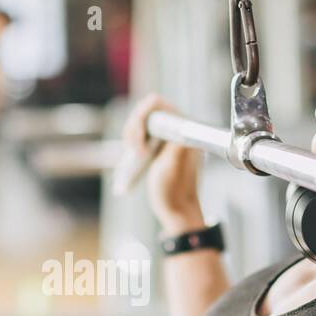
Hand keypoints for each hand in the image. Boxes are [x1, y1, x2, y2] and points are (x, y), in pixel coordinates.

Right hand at [117, 94, 204, 233]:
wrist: (177, 210)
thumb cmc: (174, 192)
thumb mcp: (171, 167)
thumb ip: (175, 144)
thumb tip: (178, 120)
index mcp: (183, 130)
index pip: (158, 105)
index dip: (142, 117)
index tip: (139, 143)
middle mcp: (177, 129)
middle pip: (146, 111)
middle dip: (134, 127)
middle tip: (135, 151)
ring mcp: (167, 137)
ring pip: (141, 122)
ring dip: (132, 135)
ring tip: (135, 154)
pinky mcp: (159, 146)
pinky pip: (141, 133)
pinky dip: (133, 141)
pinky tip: (133, 154)